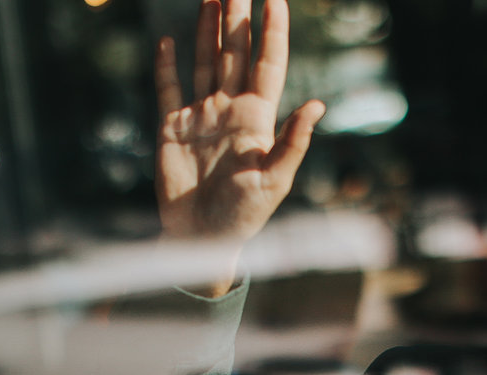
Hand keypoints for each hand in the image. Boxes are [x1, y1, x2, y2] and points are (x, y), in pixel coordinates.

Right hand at [155, 0, 323, 293]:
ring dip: (208, 29)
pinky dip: (168, 66)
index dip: (272, 31)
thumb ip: (293, 143)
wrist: (202, 241)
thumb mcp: (274, 181)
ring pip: (206, 61)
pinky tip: (169, 40)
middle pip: (235, 52)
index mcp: (257, 119)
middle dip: (237, 16)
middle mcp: (230, 110)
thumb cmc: (244, 216)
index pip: (267, 64)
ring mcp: (200, 116)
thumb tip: (318, 105)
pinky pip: (169, 89)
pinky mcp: (172, 129)